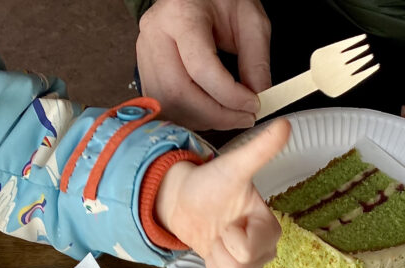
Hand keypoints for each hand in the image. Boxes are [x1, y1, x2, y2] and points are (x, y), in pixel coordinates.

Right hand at [136, 0, 271, 130]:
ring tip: (229, 116)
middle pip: (179, 92)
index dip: (229, 95)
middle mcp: (155, 35)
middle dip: (215, 114)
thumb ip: (256, 59)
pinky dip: (189, 117)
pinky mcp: (145, 70)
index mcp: (181, 15)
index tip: (252, 105)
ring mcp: (145, 54)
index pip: (201, 67)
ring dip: (202, 119)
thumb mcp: (250, 20)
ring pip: (168, 104)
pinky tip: (210, 113)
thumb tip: (260, 97)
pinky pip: (163, 105)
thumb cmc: (222, 1)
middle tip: (243, 118)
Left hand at [156, 118, 287, 267]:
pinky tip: (211, 258)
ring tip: (214, 240)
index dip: (230, 236)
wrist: (184, 202)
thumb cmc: (210, 185)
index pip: (249, 249)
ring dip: (214, 262)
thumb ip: (259, 151)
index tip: (227, 220)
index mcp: (269, 227)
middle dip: (220, 249)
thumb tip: (285, 125)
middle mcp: (264, 250)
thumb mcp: (232, 168)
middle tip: (218, 229)